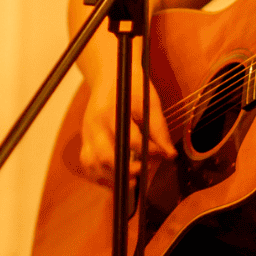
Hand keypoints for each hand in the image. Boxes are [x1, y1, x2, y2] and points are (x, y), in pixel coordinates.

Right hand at [75, 65, 176, 187]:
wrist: (112, 73)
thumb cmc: (133, 86)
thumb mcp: (149, 101)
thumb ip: (158, 129)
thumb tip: (170, 155)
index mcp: (112, 110)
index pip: (130, 138)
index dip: (148, 151)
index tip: (162, 155)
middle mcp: (95, 123)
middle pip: (106, 155)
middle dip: (126, 168)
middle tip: (143, 171)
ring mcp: (87, 132)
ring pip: (93, 163)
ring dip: (112, 177)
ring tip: (132, 182)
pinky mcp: (85, 139)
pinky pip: (87, 163)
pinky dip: (100, 175)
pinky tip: (117, 179)